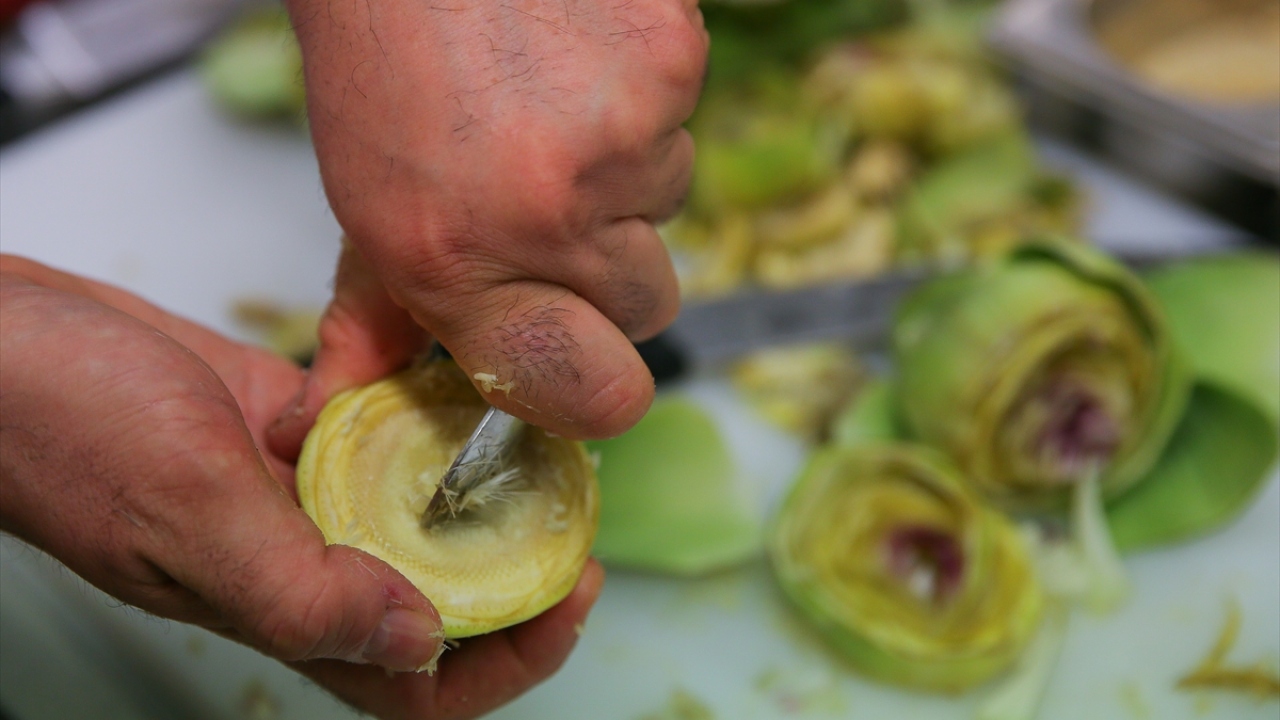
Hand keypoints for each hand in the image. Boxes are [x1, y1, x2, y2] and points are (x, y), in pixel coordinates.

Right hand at [0, 256, 602, 719]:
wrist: (0, 342)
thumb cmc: (58, 427)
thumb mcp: (185, 510)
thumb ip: (296, 586)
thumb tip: (418, 640)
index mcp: (280, 604)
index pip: (416, 679)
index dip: (507, 658)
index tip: (572, 593)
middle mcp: (303, 556)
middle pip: (442, 593)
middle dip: (522, 564)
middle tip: (577, 502)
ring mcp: (300, 488)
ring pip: (421, 509)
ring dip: (486, 486)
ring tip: (545, 439)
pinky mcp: (292, 422)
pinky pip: (383, 431)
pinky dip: (429, 414)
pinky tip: (465, 381)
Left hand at [268, 0, 708, 455]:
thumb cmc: (383, 57)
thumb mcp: (363, 202)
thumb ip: (373, 318)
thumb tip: (332, 415)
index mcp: (455, 262)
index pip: (600, 396)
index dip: (601, 383)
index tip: (580, 355)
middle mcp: (546, 214)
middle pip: (648, 304)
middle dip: (608, 266)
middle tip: (545, 194)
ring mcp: (621, 138)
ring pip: (666, 203)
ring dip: (622, 172)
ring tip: (549, 107)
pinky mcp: (674, 62)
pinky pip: (684, 116)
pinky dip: (643, 97)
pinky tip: (577, 60)